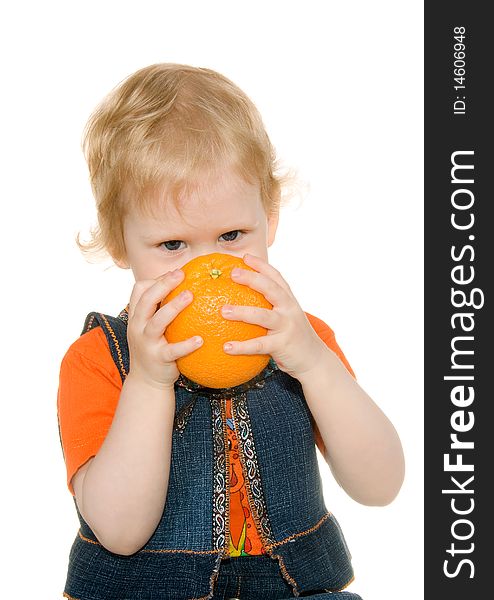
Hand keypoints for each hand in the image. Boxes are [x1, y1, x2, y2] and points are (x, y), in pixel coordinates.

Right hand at [126, 269, 202, 388]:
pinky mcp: (158, 358)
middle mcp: (138, 327)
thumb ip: (163, 309)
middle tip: (181, 275)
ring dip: (173, 307)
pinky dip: (186, 345)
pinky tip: (200, 339)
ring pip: (157, 322)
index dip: (157, 279)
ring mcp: (147, 343)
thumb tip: (191, 286)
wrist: (146, 380)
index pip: (139, 290)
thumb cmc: (155, 347)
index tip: (175, 274)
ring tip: (190, 296)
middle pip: (146, 300)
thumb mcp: (152, 326)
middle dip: (163, 285)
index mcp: (137, 316)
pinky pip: (173, 350)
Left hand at [221, 253, 327, 380]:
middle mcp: (289, 309)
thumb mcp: (286, 318)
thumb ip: (270, 308)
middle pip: (271, 289)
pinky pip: (259, 345)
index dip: (261, 265)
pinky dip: (242, 346)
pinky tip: (226, 347)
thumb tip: (241, 301)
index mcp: (289, 301)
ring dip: (242, 312)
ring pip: (263, 316)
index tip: (245, 257)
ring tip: (222, 310)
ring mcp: (287, 326)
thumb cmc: (294, 337)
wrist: (315, 360)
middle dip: (252, 278)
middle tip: (232, 273)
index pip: (276, 277)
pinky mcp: (283, 344)